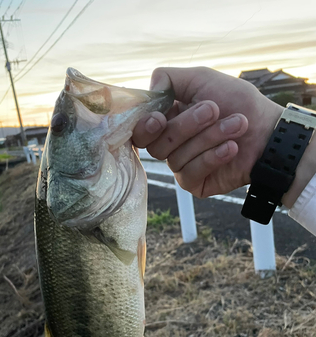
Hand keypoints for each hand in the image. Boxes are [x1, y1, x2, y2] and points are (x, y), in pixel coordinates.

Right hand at [133, 67, 282, 197]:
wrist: (268, 131)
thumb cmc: (238, 102)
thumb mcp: (202, 78)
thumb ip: (169, 78)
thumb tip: (150, 91)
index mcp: (167, 121)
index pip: (141, 131)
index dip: (145, 128)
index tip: (159, 118)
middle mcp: (171, 145)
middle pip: (158, 144)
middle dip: (188, 125)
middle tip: (214, 110)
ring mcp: (181, 166)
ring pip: (176, 158)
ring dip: (209, 138)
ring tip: (237, 125)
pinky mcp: (194, 184)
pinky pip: (190, 174)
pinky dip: (212, 158)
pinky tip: (231, 148)